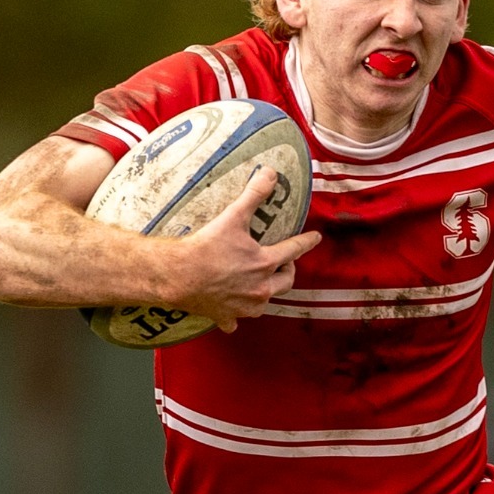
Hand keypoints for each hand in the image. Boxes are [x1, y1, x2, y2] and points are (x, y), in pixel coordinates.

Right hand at [157, 167, 319, 332]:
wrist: (178, 275)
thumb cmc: (206, 247)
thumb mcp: (233, 216)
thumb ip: (253, 194)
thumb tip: (270, 173)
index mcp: (264, 264)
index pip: (293, 249)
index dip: (306, 241)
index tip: (315, 238)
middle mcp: (260, 289)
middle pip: (285, 282)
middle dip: (288, 272)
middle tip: (285, 264)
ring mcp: (243, 306)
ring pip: (264, 302)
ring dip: (266, 293)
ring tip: (262, 285)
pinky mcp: (225, 317)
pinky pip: (234, 321)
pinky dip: (235, 317)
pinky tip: (232, 316)